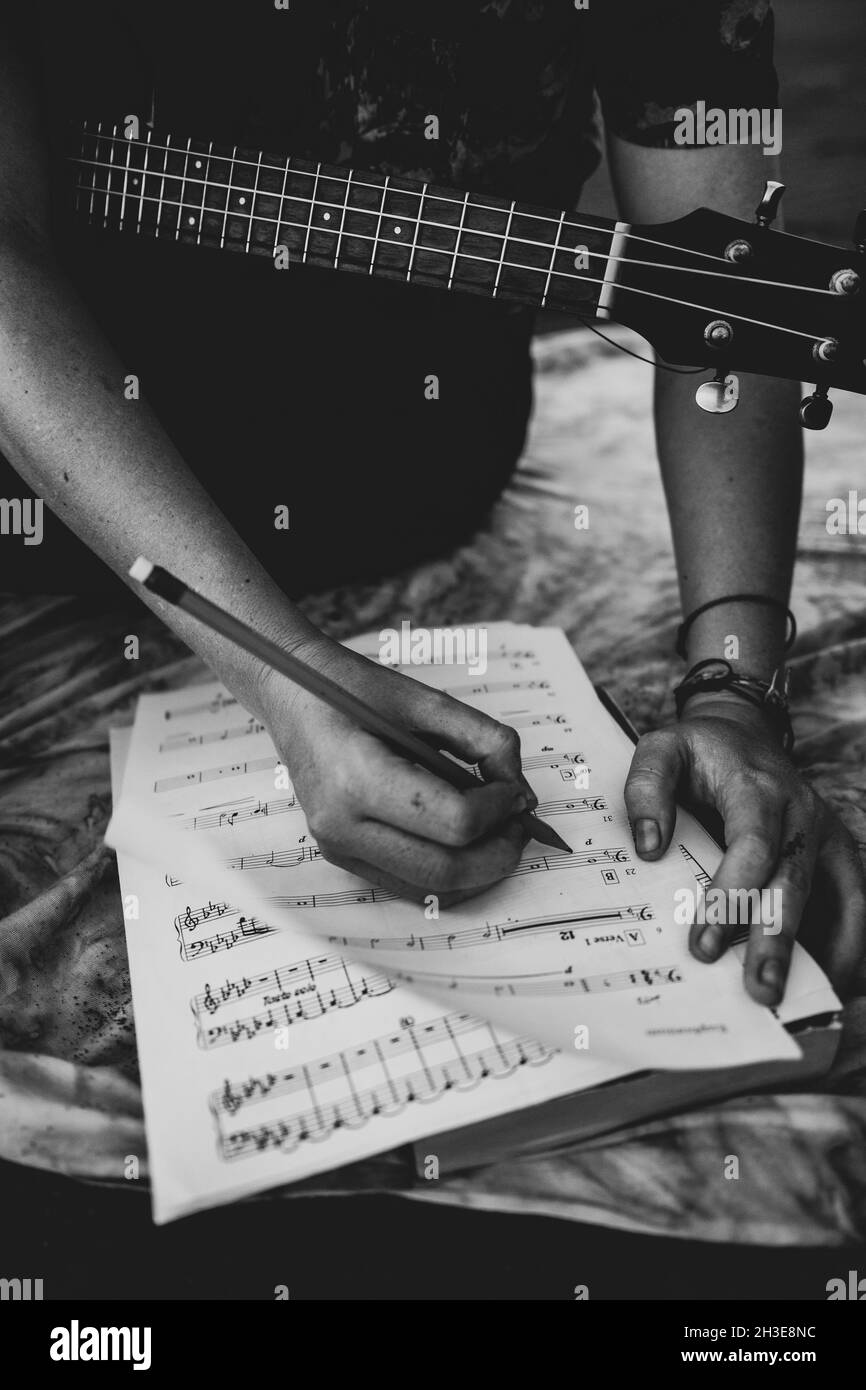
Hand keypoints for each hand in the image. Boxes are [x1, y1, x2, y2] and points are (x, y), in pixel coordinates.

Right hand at [257, 634, 533, 904]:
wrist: (293, 697)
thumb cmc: (355, 692)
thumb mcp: (428, 701)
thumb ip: (485, 742)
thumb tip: (521, 795)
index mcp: (358, 777)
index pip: (454, 821)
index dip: (499, 809)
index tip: (514, 789)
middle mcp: (342, 825)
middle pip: (445, 869)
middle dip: (499, 852)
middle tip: (521, 824)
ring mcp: (338, 847)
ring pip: (430, 890)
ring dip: (480, 872)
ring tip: (500, 835)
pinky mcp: (342, 856)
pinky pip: (409, 886)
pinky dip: (451, 876)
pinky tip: (469, 846)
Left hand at [624, 692, 865, 1003]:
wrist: (745, 734)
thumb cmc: (700, 752)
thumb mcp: (663, 749)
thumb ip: (647, 788)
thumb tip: (648, 845)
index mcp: (757, 789)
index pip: (751, 849)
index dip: (730, 898)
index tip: (702, 947)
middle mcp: (800, 814)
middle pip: (794, 884)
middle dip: (777, 941)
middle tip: (761, 991)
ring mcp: (825, 835)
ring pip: (835, 899)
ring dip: (821, 954)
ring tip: (797, 1000)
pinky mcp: (837, 854)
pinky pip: (854, 903)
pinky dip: (848, 946)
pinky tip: (829, 985)